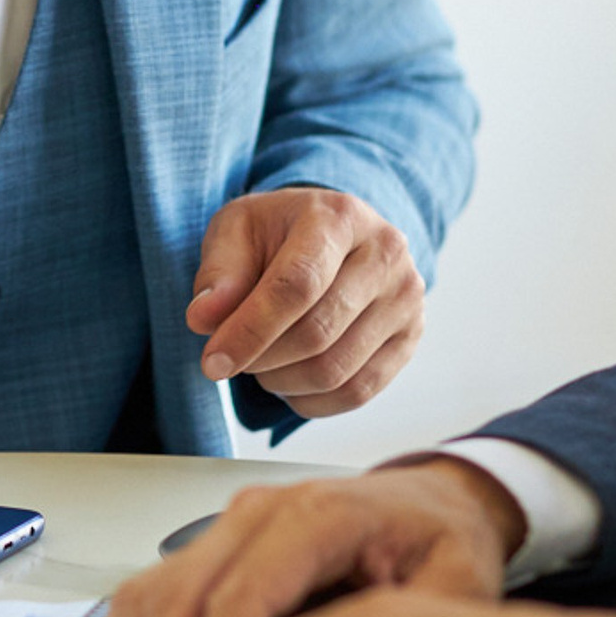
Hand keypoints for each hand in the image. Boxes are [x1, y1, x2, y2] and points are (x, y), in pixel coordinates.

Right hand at [95, 460, 522, 616]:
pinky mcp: (211, 545)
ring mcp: (228, 525)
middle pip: (181, 595)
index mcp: (320, 515)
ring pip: (151, 592)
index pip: (241, 595)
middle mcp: (262, 511)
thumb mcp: (453, 590)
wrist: (434, 500)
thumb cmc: (441, 541)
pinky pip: (145, 591)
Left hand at [187, 187, 423, 414]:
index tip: (212, 362)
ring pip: (337, 369)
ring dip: (283, 381)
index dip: (251, 330)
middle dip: (262, 358)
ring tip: (259, 364)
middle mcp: (385, 252)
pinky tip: (287, 382)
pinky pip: (359, 391)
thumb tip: (203, 320)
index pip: (297, 285)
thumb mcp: (236, 231)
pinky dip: (312, 401)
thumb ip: (219, 273)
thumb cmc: (277, 233)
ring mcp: (406, 297)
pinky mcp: (411, 335)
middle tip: (231, 360)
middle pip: (318, 332)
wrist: (332, 233)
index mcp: (339, 216)